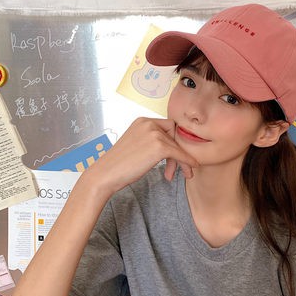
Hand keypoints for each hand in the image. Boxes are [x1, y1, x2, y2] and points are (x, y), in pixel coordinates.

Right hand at [83, 118, 198, 195]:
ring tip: (173, 175)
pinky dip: (187, 161)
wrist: (105, 174)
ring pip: (177, 146)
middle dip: (176, 152)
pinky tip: (190, 168)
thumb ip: (152, 140)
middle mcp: (149, 123)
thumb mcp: (137, 144)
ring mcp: (154, 134)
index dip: (172, 142)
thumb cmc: (119, 164)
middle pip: (174, 136)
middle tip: (173, 169)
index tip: (171, 157)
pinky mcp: (159, 147)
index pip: (168, 127)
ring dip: (180, 161)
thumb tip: (174, 147)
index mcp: (143, 121)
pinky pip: (180, 154)